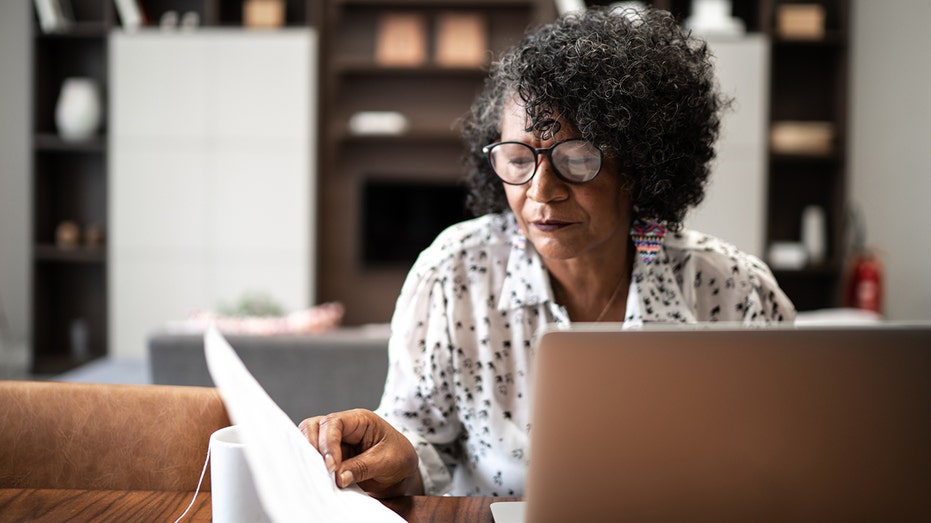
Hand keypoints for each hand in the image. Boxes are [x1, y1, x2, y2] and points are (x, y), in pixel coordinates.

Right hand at [299, 408, 423, 497]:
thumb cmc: (398, 458)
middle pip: (314, 427)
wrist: (402, 471)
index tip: (331, 466)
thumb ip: (362, 467)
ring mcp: (334, 441)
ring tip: (317, 475)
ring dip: (309, 457)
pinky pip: (312, 457)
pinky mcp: (330, 456)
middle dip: (312, 448)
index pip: (334, 422)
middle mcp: (343, 427)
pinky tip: (316, 478)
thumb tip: (338, 477)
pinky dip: (311, 466)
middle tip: (321, 471)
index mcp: (360, 420)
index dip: (328, 443)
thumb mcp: (386, 462)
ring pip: (308, 440)